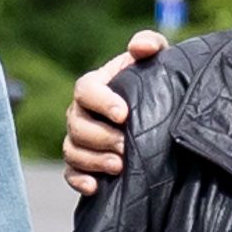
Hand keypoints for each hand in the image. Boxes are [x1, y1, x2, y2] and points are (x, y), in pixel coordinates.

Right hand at [62, 28, 165, 186]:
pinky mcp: (83, 164)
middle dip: (101, 137)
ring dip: (93, 160)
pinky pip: (70, 173)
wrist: (160, 118)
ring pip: (72, 150)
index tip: (124, 114)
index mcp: (95, 85)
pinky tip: (95, 187)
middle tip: (126, 146)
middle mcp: (81, 112)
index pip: (85, 89)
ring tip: (119, 166)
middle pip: (76, 124)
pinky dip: (79, 181)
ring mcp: (79, 139)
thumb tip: (141, 47)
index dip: (101, 102)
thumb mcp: (159, 61)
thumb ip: (151, 45)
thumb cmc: (156, 84)